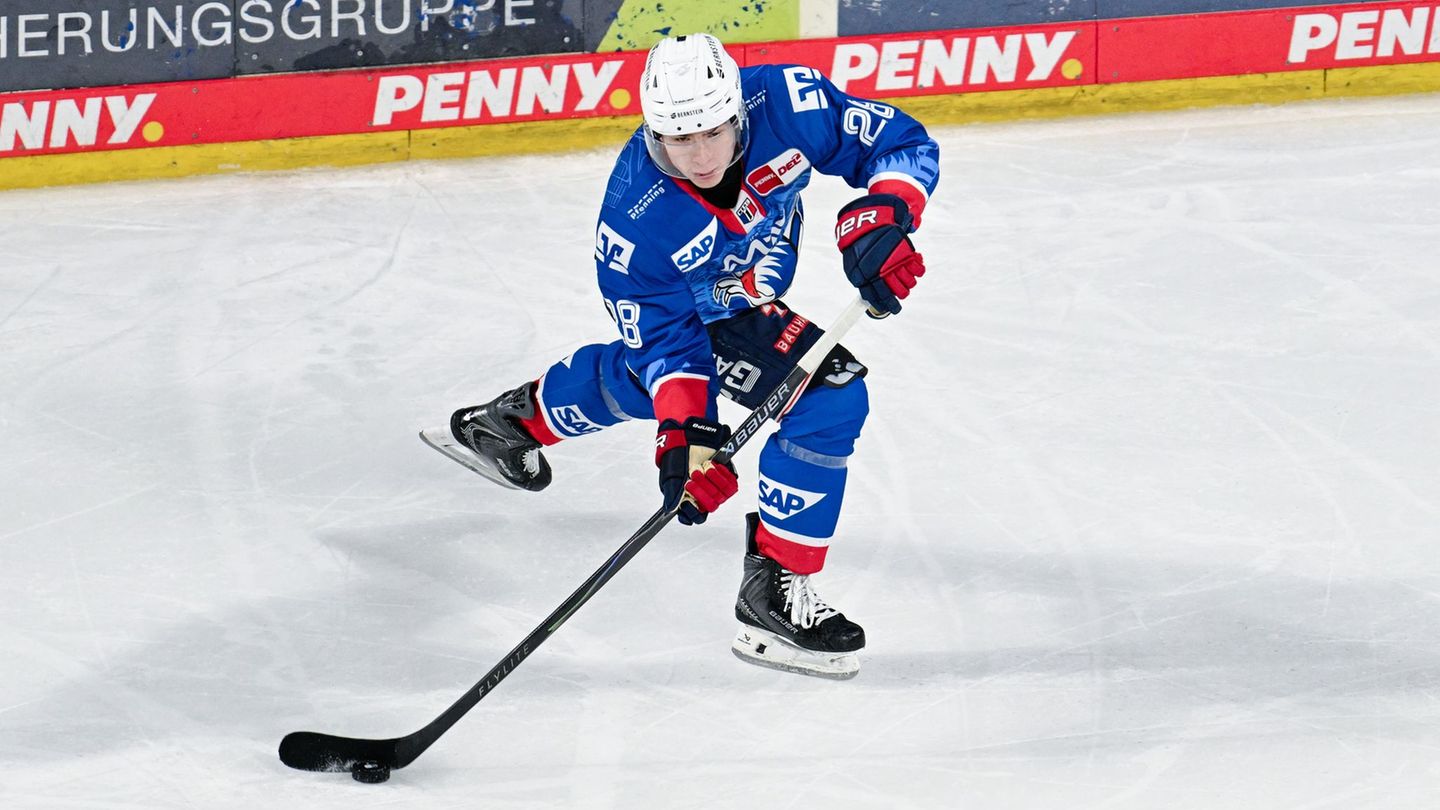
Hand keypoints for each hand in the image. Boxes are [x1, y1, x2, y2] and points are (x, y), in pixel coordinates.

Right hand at [655, 417, 738, 524]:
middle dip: (702, 491)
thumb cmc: (678, 454)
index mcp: (688, 497)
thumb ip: (672, 494)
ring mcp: (716, 485)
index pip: (696, 517)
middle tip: (693, 475)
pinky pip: (731, 485)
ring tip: (703, 467)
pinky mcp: (727, 475)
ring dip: (712, 480)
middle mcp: (703, 494)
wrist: (690, 434)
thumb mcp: (670, 474)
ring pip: (721, 496)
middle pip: (710, 507)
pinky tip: (713, 465)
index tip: (689, 502)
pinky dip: (722, 475)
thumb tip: (670, 510)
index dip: (694, 512)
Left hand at [834, 193, 925, 316]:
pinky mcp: (905, 252)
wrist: (869, 222)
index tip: (894, 308)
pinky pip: (919, 270)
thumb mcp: (853, 265)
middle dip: (901, 293)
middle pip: (899, 292)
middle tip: (902, 290)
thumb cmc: (860, 246)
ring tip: (906, 275)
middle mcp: (881, 271)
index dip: (888, 305)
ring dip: (910, 282)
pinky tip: (915, 266)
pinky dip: (919, 270)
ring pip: (910, 283)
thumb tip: (870, 300)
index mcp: (865, 277)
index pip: (879, 297)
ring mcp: (894, 262)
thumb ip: (863, 283)